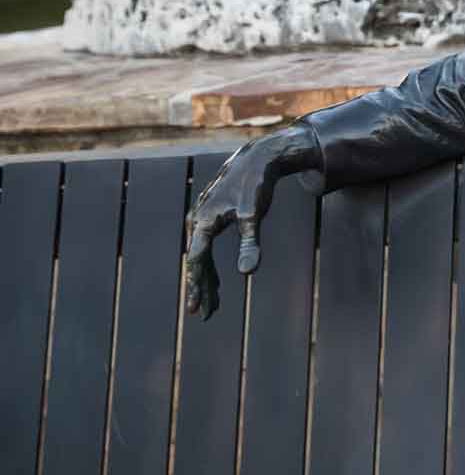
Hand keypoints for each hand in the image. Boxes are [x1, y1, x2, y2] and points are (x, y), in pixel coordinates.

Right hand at [183, 127, 323, 320]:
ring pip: (202, 257)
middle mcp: (197, 221)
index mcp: (202, 222)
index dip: (197, 285)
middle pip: (197, 262)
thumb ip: (250, 244)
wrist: (257, 160)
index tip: (196, 307)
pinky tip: (217, 283)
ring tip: (210, 306)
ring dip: (206, 281)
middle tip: (201, 315)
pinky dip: (211, 267)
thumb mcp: (255, 216)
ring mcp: (203, 219)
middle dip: (200, 288)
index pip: (197, 260)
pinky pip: (207, 249)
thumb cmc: (256, 187)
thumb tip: (247, 273)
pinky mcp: (212, 219)